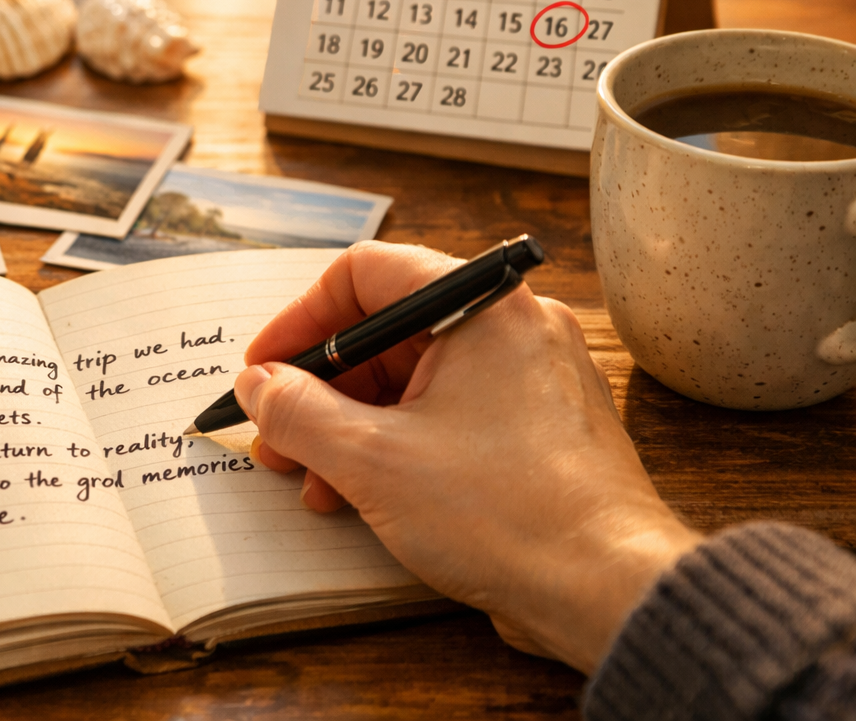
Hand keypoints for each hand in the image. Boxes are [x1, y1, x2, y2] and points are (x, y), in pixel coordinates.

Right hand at [235, 240, 701, 673]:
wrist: (608, 592)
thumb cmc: (509, 515)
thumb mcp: (373, 460)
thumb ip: (298, 412)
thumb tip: (259, 386)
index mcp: (484, 307)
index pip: (367, 273)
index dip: (301, 320)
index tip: (264, 369)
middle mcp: (514, 327)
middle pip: (388, 331)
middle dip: (321, 389)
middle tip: (277, 434)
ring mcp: (530, 378)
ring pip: (415, 379)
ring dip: (351, 425)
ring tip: (312, 479)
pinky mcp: (537, 428)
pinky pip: (449, 413)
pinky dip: (397, 444)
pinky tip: (359, 493)